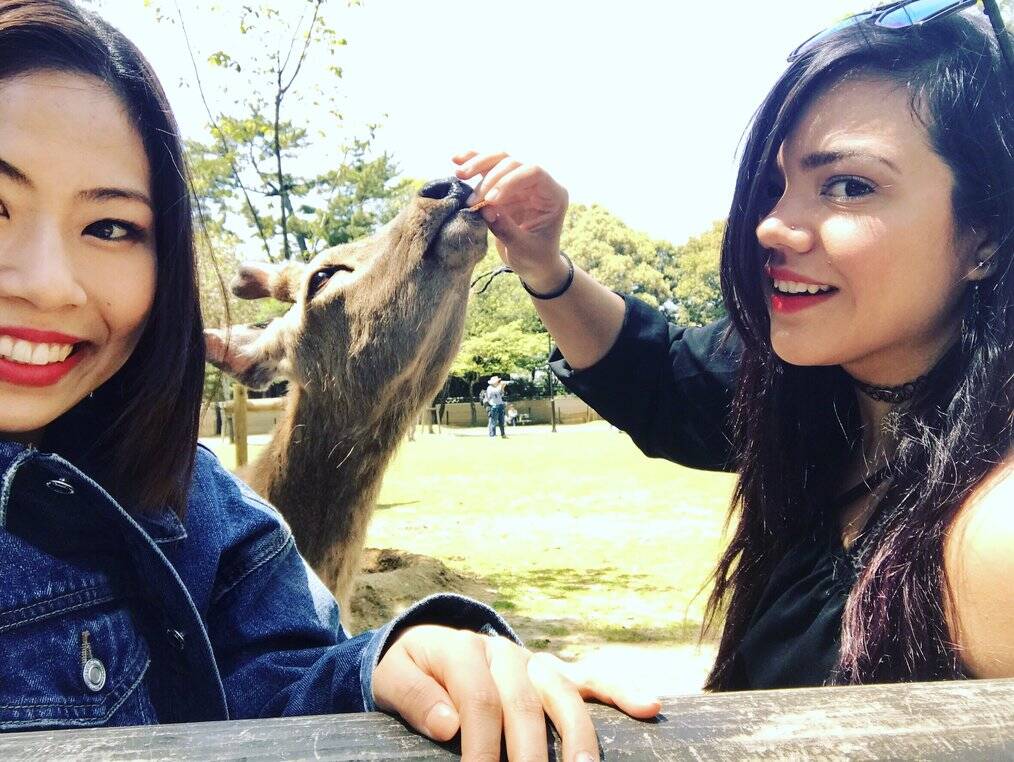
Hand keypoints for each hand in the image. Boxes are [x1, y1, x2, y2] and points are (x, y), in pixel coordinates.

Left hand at [373, 624, 660, 761]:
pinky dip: (621, 691)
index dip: (480, 746)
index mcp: (461, 648)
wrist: (427, 648)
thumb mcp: (393, 680)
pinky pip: (592, 680)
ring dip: (575, 737)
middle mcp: (503, 652)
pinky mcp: (555, 674)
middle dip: (528, 755)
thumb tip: (449, 725)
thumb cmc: (410, 673)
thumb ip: (416, 698)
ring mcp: (533, 662)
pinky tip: (648, 708)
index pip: (478, 701)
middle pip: (523, 704)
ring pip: (562, 694)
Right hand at [453, 150, 570, 293]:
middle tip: (473, 201)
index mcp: (553, 195)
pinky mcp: (503, 185)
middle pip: (514, 163)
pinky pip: (488, 167)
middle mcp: (538, 183)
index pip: (533, 172)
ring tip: (460, 174)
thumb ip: (507, 229)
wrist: (533, 264)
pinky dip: (473, 161)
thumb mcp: (523, 249)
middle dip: (490, 179)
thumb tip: (486, 210)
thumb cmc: (535, 258)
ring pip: (499, 160)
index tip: (491, 201)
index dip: (510, 181)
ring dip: (478, 164)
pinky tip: (456, 159)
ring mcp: (520, 182)